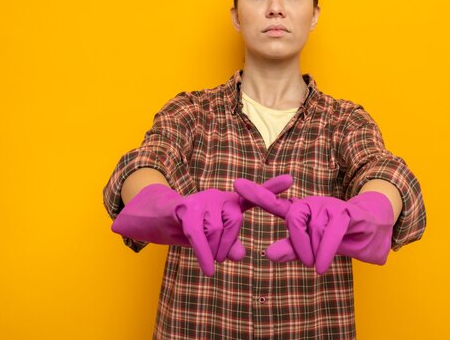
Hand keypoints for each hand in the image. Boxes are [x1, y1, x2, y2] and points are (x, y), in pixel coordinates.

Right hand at [112, 174, 292, 275]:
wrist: (158, 219)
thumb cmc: (193, 228)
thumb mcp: (214, 239)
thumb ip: (230, 245)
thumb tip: (241, 254)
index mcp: (231, 202)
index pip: (255, 196)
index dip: (272, 188)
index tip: (291, 180)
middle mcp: (219, 196)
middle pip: (235, 222)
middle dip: (227, 244)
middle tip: (217, 255)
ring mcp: (202, 200)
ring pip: (216, 230)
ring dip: (212, 250)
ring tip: (205, 256)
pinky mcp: (185, 209)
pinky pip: (199, 235)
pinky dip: (204, 255)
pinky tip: (208, 271)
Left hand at [233, 178, 394, 273]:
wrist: (370, 234)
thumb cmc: (336, 240)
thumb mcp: (311, 250)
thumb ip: (291, 250)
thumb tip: (268, 254)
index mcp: (299, 212)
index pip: (274, 203)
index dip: (255, 194)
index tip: (236, 184)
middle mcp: (311, 204)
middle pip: (294, 218)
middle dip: (298, 244)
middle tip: (307, 262)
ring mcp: (329, 205)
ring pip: (313, 227)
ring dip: (316, 251)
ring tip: (320, 264)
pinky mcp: (346, 211)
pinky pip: (330, 231)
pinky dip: (325, 251)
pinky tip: (322, 266)